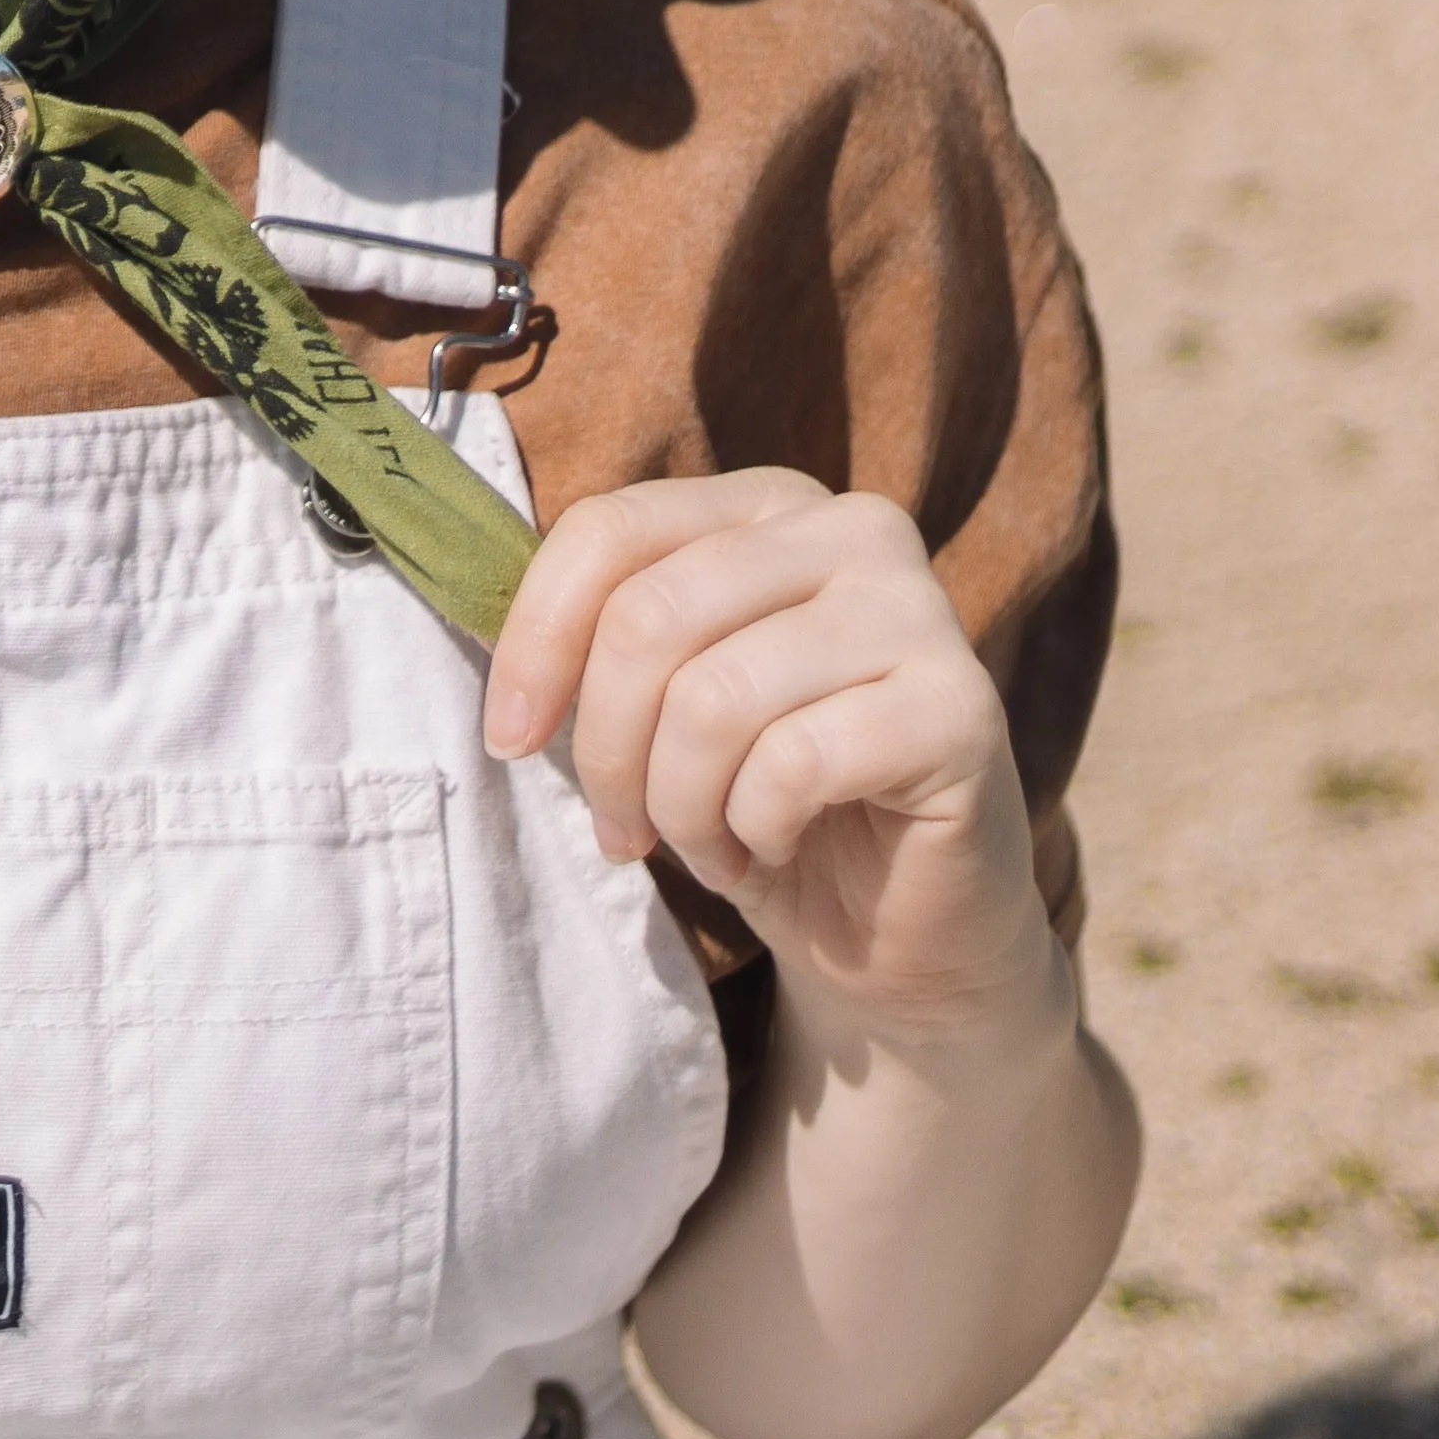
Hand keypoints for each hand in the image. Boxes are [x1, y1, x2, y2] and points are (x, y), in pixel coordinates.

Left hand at [483, 469, 1047, 1047]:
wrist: (896, 934)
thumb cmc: (759, 802)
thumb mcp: (658, 702)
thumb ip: (594, 636)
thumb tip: (476, 609)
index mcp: (768, 504)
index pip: (610, 529)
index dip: (535, 639)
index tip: (506, 737)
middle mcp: (855, 529)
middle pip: (650, 618)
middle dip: (606, 749)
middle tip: (623, 828)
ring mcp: (919, 612)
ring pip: (714, 698)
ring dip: (681, 806)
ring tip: (708, 844)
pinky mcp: (962, 710)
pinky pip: (794, 765)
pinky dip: (754, 831)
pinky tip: (773, 849)